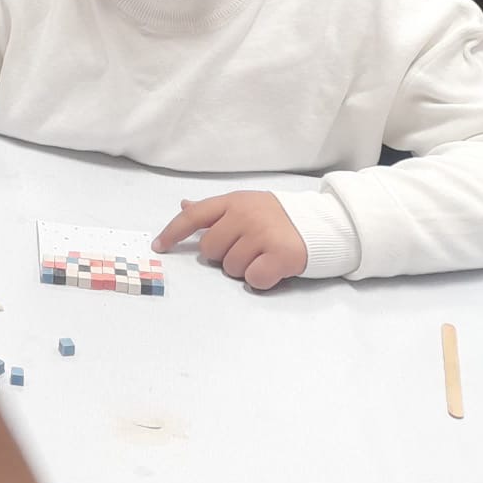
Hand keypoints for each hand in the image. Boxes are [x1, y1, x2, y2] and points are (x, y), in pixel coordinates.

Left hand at [153, 192, 307, 289]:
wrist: (324, 224)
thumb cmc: (278, 217)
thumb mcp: (246, 204)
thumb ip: (215, 209)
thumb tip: (184, 205)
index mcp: (234, 201)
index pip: (194, 216)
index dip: (173, 232)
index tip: (159, 247)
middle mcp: (245, 215)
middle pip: (211, 250)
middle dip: (224, 256)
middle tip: (247, 249)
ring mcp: (263, 234)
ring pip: (231, 268)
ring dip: (244, 269)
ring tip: (263, 256)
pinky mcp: (281, 255)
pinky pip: (253, 280)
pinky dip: (261, 280)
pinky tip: (273, 268)